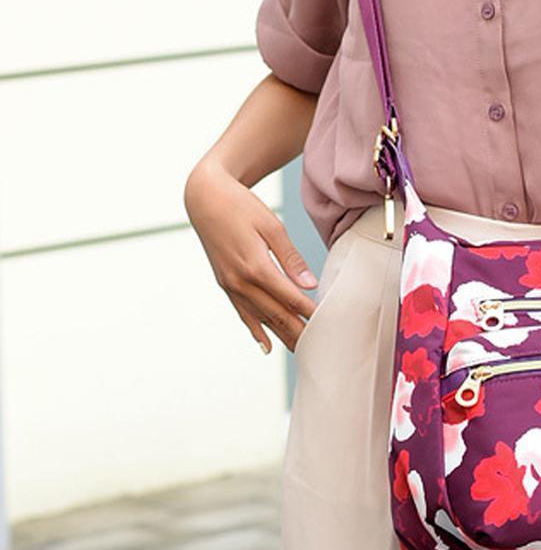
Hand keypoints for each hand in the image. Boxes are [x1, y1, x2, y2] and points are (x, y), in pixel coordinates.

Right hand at [184, 158, 318, 353]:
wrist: (205, 198)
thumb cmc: (241, 207)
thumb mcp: (272, 226)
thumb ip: (291, 258)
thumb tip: (309, 285)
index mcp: (256, 266)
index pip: (290, 297)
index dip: (309, 311)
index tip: (327, 323)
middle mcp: (240, 281)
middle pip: (276, 314)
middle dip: (298, 332)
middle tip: (319, 347)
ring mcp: (230, 285)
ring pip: (260, 318)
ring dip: (281, 336)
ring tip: (300, 351)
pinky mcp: (225, 284)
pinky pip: (242, 313)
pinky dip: (255, 330)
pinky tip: (266, 345)